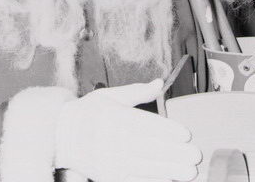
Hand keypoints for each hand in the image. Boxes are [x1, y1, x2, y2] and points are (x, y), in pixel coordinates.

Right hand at [54, 79, 201, 181]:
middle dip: (174, 153)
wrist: (60, 135)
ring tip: (189, 172)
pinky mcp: (107, 175)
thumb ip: (137, 92)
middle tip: (194, 155)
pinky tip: (169, 180)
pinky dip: (152, 180)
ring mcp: (109, 159)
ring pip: (143, 166)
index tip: (186, 134)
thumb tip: (160, 82)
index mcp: (113, 116)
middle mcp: (111, 138)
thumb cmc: (87, 113)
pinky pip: (133, 180)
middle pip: (147, 147)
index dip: (166, 130)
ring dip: (168, 170)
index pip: (144, 124)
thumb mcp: (110, 96)